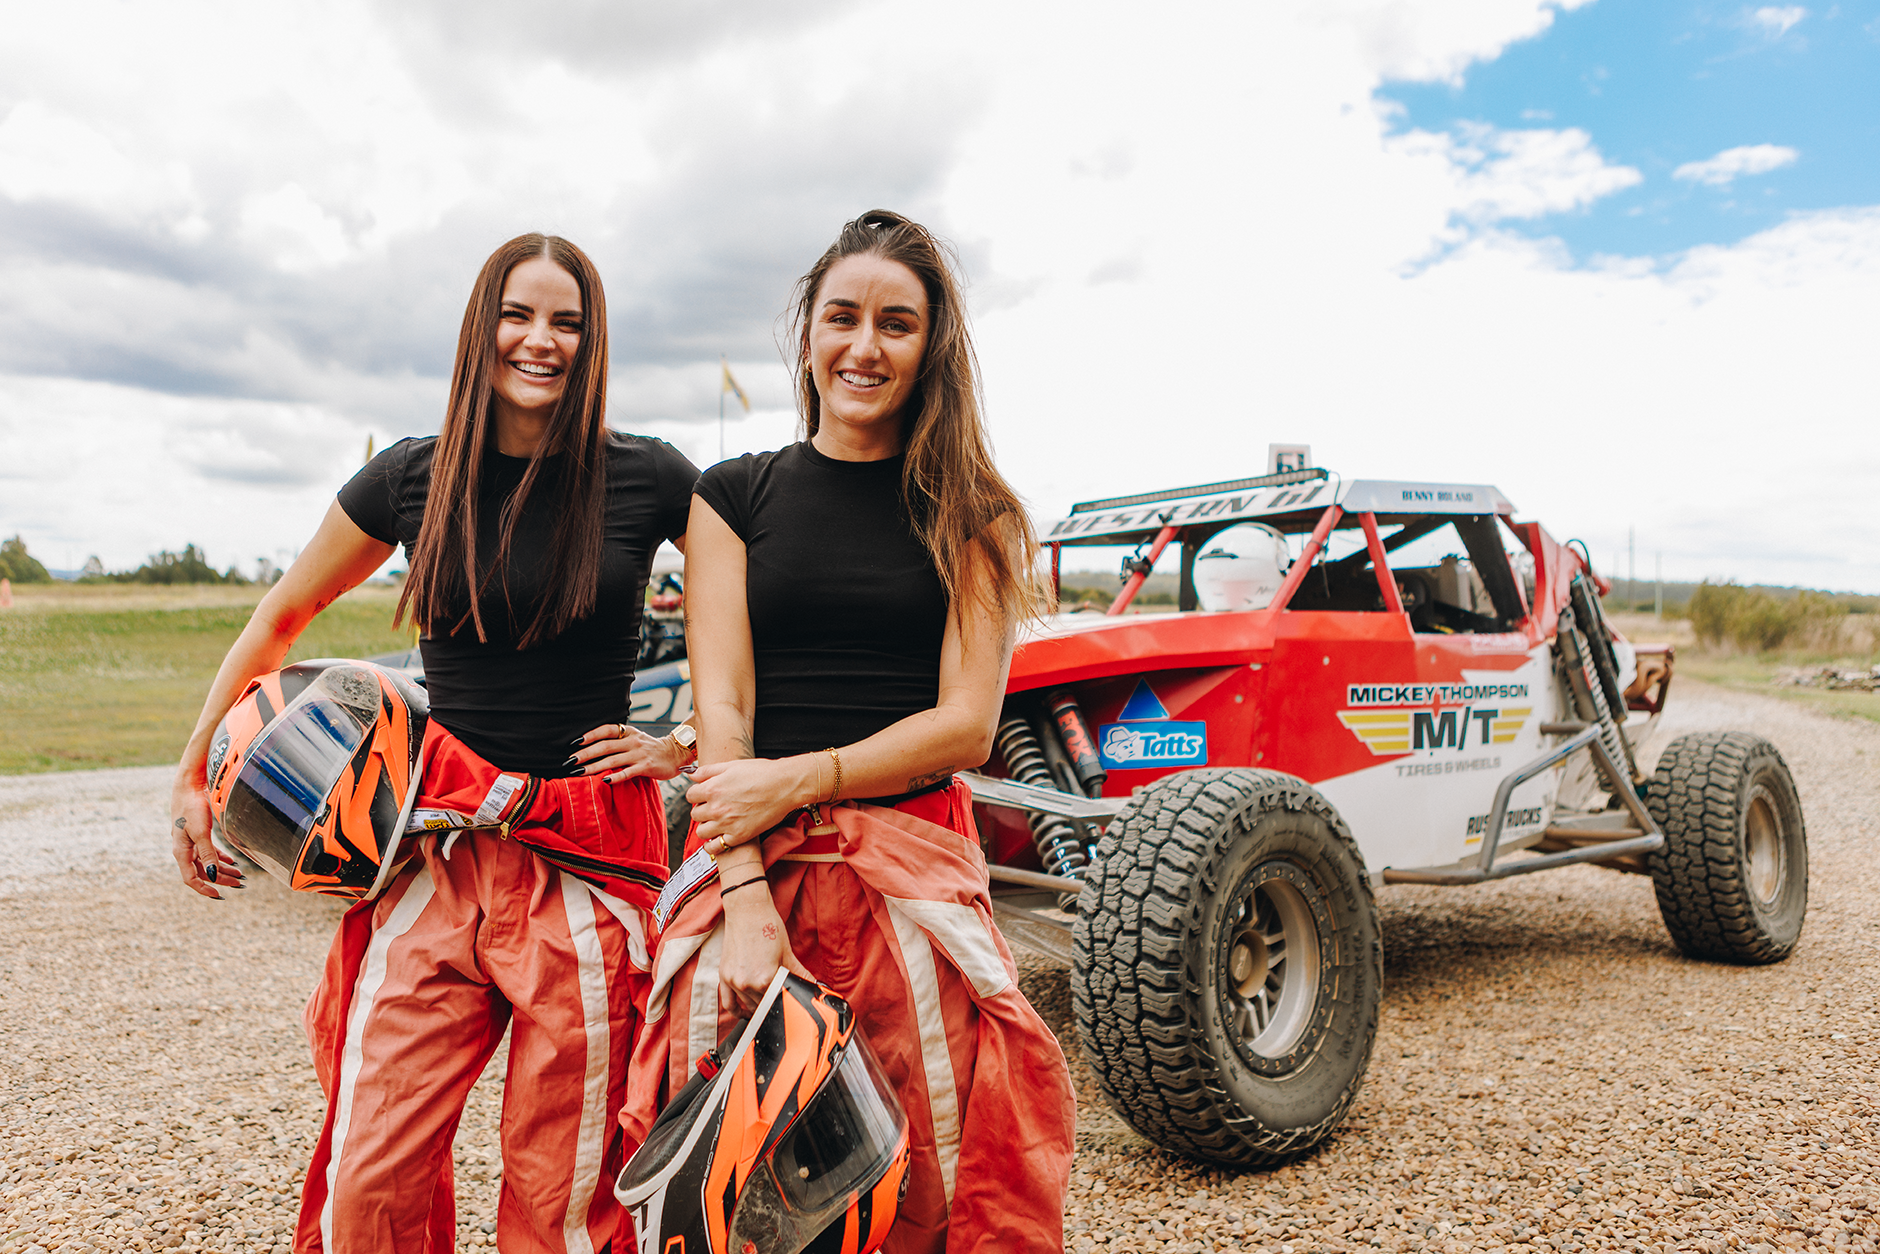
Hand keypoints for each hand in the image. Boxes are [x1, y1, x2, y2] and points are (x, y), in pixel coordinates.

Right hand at [170, 771, 243, 899]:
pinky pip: (208, 851)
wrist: (188, 786)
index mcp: (181, 851)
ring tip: (240, 874)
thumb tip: (213, 875)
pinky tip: (232, 861)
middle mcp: (184, 849)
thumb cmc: (191, 807)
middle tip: (239, 884)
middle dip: (221, 879)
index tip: (219, 895)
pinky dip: (220, 857)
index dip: (204, 888)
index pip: (190, 878)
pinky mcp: (197, 833)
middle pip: (202, 871)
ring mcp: (190, 841)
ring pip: (207, 862)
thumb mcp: (201, 832)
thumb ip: (207, 854)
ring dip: (223, 869)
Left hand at [567, 722, 684, 782]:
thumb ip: (618, 742)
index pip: (606, 730)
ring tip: (579, 772)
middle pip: (605, 746)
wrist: (676, 754)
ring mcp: (639, 754)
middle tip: (570, 761)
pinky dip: (615, 776)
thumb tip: (593, 748)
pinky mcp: (646, 766)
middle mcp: (633, 741)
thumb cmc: (651, 749)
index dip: (590, 735)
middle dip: (586, 753)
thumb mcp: (635, 739)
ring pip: (613, 760)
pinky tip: (604, 780)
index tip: (574, 742)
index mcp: (628, 732)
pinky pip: (628, 772)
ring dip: (594, 766)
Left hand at [686, 756, 816, 851]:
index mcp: (712, 788)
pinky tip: (719, 837)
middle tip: (715, 807)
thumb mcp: (732, 766)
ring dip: (707, 826)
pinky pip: (715, 847)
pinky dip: (713, 845)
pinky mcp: (739, 836)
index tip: (707, 795)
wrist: (785, 785)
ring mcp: (727, 824)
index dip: (698, 794)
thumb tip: (691, 775)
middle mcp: (716, 808)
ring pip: (702, 831)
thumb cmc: (761, 773)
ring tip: (718, 821)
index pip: (690, 796)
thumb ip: (708, 771)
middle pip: (695, 814)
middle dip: (703, 809)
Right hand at [718, 886, 812, 1015]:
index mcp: (766, 979)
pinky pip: (728, 1003)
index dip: (787, 1002)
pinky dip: (736, 1011)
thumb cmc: (767, 927)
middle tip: (782, 1001)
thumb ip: (799, 974)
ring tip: (768, 1005)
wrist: (747, 910)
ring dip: (758, 1007)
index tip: (792, 1003)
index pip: (779, 1001)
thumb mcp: (787, 952)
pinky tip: (745, 1014)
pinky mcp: (724, 977)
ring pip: (748, 1005)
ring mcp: (734, 981)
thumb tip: (813, 985)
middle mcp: (748, 983)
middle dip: (774, 1003)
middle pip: (764, 1005)